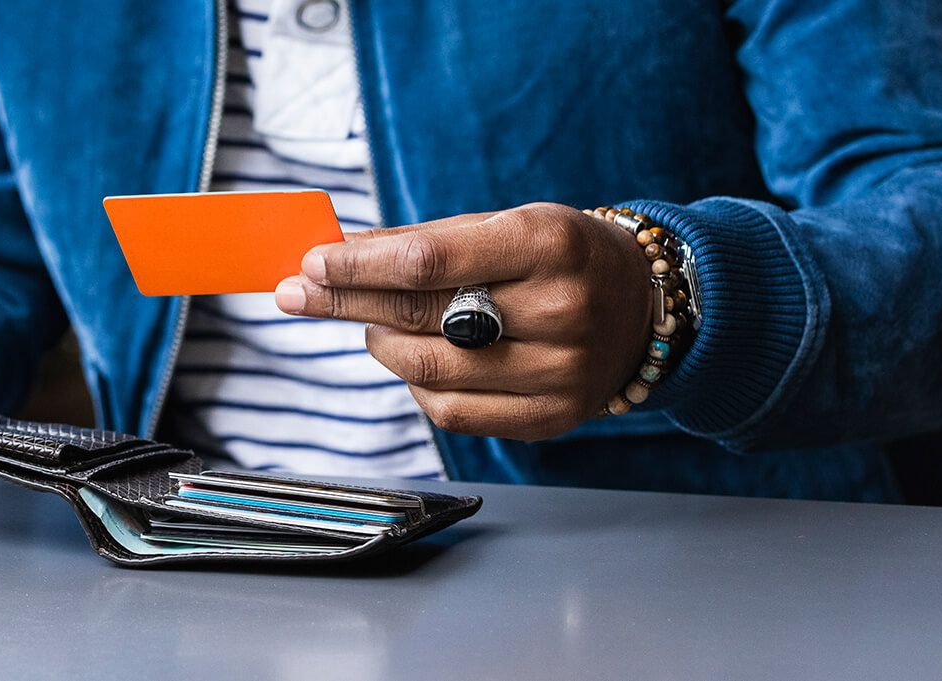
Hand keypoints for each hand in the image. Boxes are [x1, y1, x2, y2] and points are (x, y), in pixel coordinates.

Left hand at [274, 203, 650, 440]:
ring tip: (370, 325)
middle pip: (421, 316)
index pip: (430, 260)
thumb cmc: (563, 256)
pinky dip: (415, 384)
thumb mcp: (509, 224)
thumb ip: (426, 240)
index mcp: (549, 245)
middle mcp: (560, 311)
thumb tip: (338, 256)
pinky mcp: (549, 418)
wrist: (646, 309)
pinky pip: (451, 410)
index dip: (359, 266)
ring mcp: (558, 373)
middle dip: (346, 303)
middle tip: (295, 293)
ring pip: (427, 369)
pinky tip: (413, 358)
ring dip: (379, 343)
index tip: (311, 264)